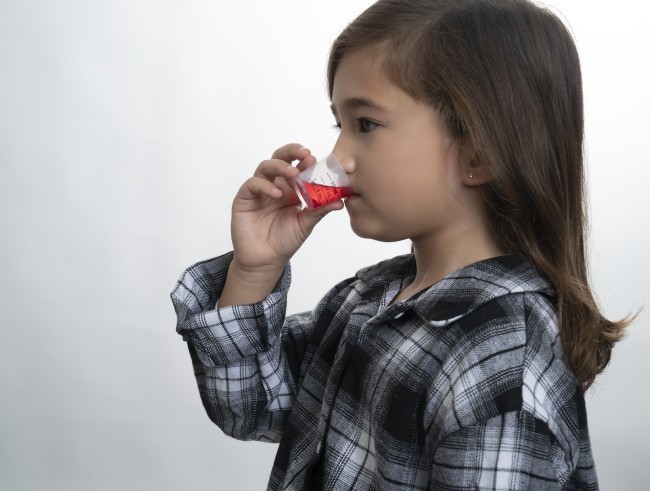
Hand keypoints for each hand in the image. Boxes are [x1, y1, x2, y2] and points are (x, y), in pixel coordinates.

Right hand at [230, 143, 343, 274]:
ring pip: (265, 167)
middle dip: (291, 152)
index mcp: (290, 189)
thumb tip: (340, 200)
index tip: (314, 159)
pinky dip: (264, 185)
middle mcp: (274, 186)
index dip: (304, 160)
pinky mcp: (244, 199)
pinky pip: (252, 184)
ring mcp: (259, 191)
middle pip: (279, 159)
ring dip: (279, 166)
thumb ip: (320, 210)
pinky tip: (277, 193)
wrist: (266, 260)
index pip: (296, 166)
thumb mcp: (306, 224)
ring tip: (292, 173)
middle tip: (304, 154)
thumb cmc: (284, 241)